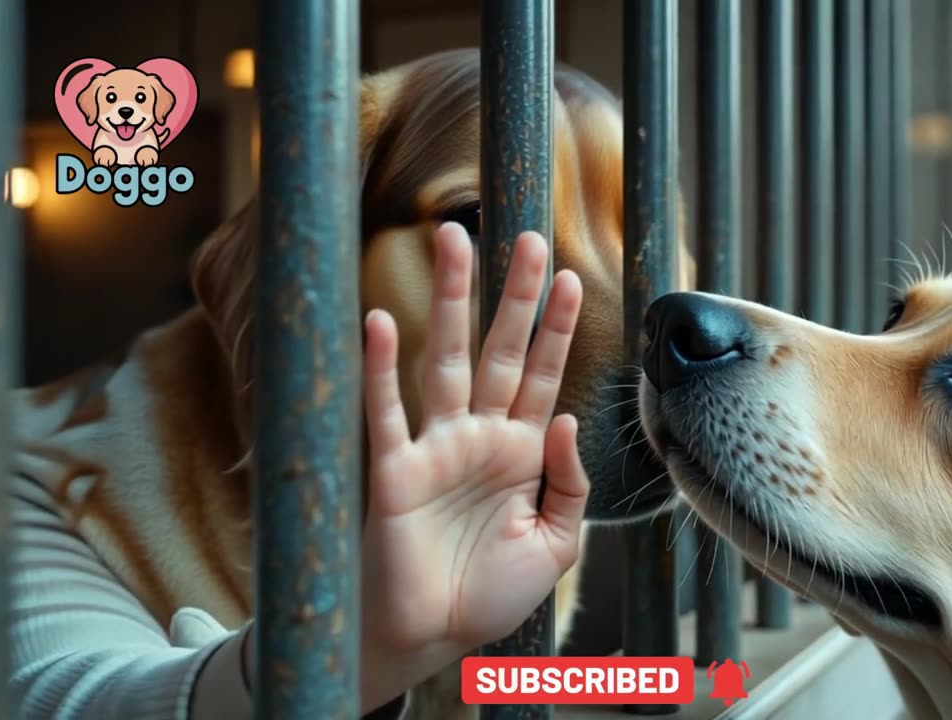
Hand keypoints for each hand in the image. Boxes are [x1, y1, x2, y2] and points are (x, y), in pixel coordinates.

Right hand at [357, 222, 589, 709]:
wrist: (432, 637)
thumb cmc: (490, 594)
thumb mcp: (556, 542)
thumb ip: (571, 482)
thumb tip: (568, 417)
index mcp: (521, 452)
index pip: (543, 374)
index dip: (556, 328)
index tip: (570, 275)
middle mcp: (479, 437)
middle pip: (500, 350)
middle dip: (514, 295)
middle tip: (529, 235)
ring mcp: (436, 448)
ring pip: (446, 359)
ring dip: (452, 301)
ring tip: (454, 239)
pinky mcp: (395, 470)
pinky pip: (386, 412)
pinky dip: (381, 368)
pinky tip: (381, 321)